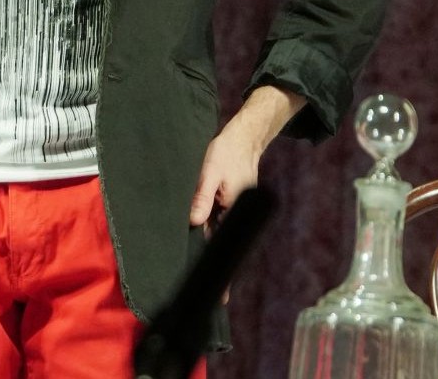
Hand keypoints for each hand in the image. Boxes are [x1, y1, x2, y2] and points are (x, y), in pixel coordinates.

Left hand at [187, 85, 303, 228]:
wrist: (244, 136)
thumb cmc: (228, 152)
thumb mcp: (210, 174)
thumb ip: (202, 199)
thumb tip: (193, 221)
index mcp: (232, 207)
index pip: (213, 232)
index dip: (197, 231)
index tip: (183, 226)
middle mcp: (237, 208)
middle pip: (214, 224)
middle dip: (200, 220)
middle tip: (188, 207)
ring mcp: (237, 202)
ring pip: (216, 215)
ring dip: (205, 210)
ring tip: (197, 196)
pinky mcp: (235, 195)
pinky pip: (220, 205)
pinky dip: (211, 201)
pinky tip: (204, 191)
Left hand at [188, 86, 303, 303]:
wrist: (244, 138)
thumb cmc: (226, 152)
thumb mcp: (209, 170)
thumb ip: (202, 195)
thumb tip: (193, 222)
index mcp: (232, 209)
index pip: (225, 247)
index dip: (223, 273)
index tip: (222, 297)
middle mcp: (234, 214)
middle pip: (223, 246)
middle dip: (218, 270)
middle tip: (216, 299)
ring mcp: (231, 211)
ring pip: (218, 237)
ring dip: (211, 252)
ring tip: (206, 280)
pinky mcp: (225, 205)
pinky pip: (217, 226)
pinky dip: (209, 236)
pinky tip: (201, 245)